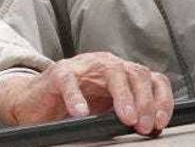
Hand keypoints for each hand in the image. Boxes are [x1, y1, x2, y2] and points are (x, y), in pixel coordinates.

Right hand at [0, 52, 173, 134]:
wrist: (33, 100)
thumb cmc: (72, 104)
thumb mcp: (105, 108)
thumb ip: (127, 112)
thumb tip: (153, 128)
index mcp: (121, 73)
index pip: (152, 79)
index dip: (161, 99)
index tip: (161, 122)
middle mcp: (106, 65)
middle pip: (136, 73)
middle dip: (144, 101)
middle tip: (144, 125)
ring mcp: (83, 66)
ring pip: (111, 71)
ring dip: (122, 95)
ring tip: (125, 117)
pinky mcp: (58, 74)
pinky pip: (70, 81)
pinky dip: (76, 96)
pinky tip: (80, 112)